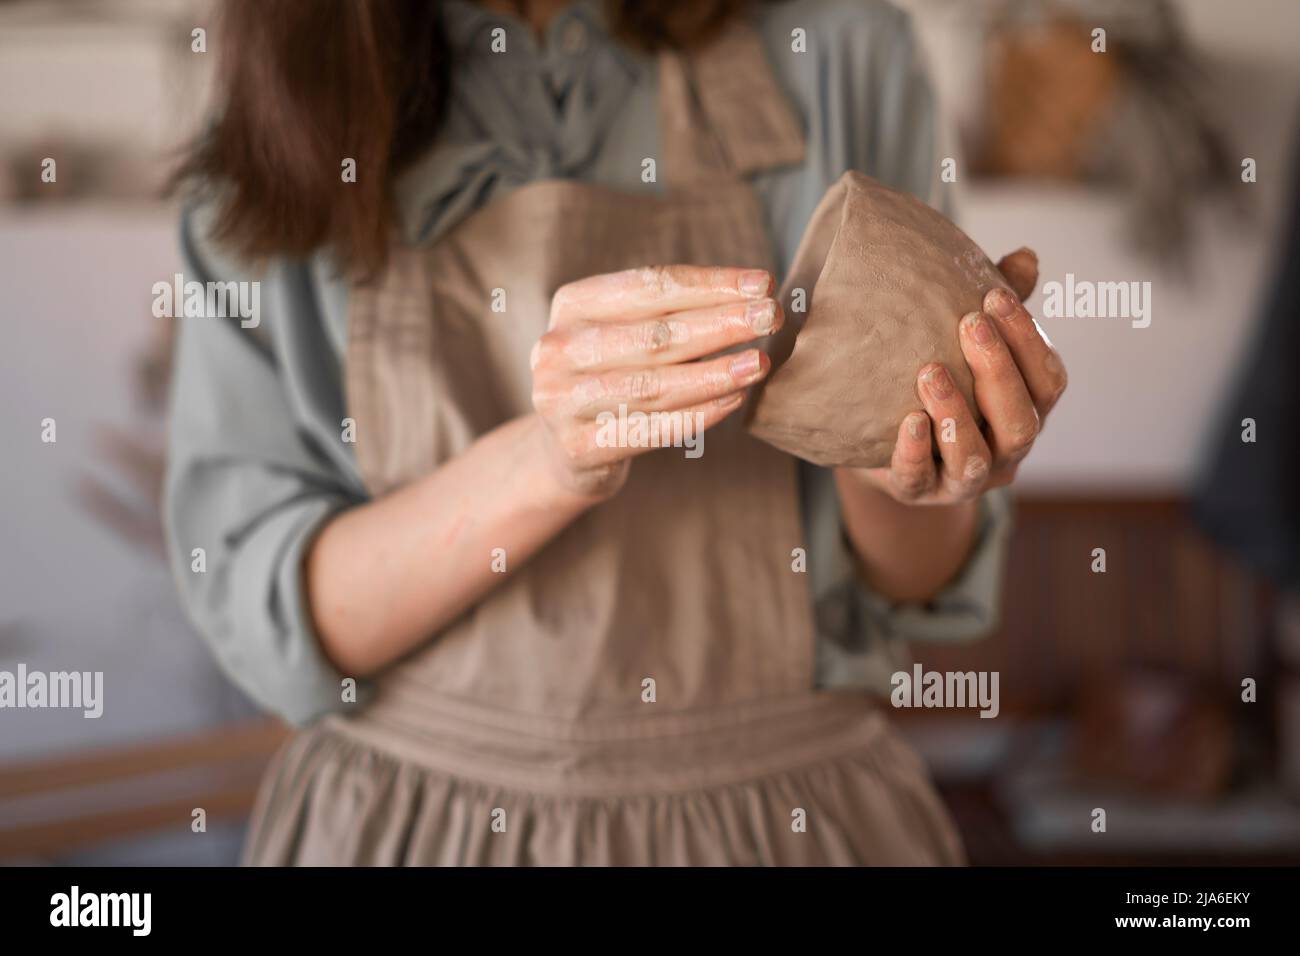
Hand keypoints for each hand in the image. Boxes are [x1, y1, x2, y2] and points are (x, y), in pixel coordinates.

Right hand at [531, 265, 781, 498]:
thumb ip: (672, 313)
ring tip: (758, 363)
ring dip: (715, 373)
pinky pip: (652, 430)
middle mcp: (558, 349)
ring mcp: (563, 400)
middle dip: (720, 324)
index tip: (763, 283)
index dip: (710, 284)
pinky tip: (734, 400)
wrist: (566, 450)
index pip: (649, 286)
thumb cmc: (613, 375)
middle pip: (654, 334)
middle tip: (771, 316)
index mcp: (571, 304)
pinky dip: (698, 415)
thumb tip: (754, 294)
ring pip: (654, 385)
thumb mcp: (626, 331)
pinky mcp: (580, 447)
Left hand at [847, 248, 1067, 504]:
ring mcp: (964, 481)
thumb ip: (996, 309)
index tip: (995, 296)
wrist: (879, 438)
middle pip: (1021, 421)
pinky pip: (919, 480)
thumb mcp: (963, 342)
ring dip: (957, 415)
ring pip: (975, 459)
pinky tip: (907, 421)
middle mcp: (1005, 451)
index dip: (1029, 340)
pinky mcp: (917, 494)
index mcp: (1027, 411)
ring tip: (929, 371)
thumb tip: (1027, 257)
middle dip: (998, 371)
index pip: (1048, 380)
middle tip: (969, 323)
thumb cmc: (936, 378)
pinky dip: (915, 452)